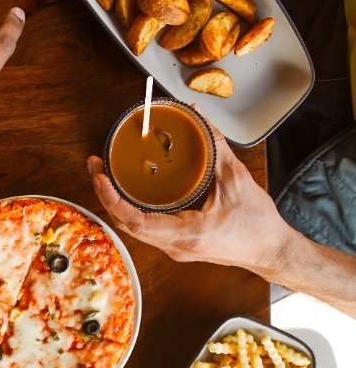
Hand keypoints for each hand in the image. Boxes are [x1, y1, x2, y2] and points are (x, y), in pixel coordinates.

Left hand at [87, 117, 291, 276]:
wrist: (270, 250)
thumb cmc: (257, 224)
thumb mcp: (236, 180)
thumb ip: (214, 147)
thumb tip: (197, 116)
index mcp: (185, 235)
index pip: (135, 221)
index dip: (112, 199)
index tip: (100, 176)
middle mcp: (174, 246)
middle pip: (126, 225)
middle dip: (106, 196)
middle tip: (97, 167)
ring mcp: (174, 248)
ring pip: (133, 228)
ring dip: (117, 204)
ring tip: (106, 176)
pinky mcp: (178, 244)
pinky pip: (146, 228)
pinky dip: (132, 209)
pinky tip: (129, 190)